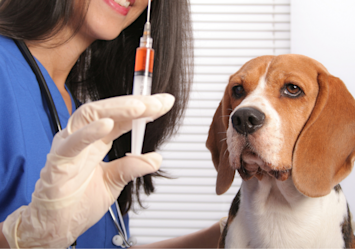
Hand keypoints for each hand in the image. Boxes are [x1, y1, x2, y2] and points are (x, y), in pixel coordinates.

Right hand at [2, 94, 174, 247]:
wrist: (56, 226)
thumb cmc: (76, 203)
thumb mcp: (113, 183)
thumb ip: (131, 167)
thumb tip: (155, 159)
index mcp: (96, 142)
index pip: (122, 118)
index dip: (143, 109)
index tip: (164, 103)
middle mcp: (82, 139)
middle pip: (109, 111)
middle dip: (135, 104)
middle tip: (158, 103)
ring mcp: (69, 147)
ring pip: (90, 116)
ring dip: (116, 109)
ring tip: (139, 107)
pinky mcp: (57, 161)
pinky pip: (72, 143)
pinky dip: (90, 132)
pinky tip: (108, 124)